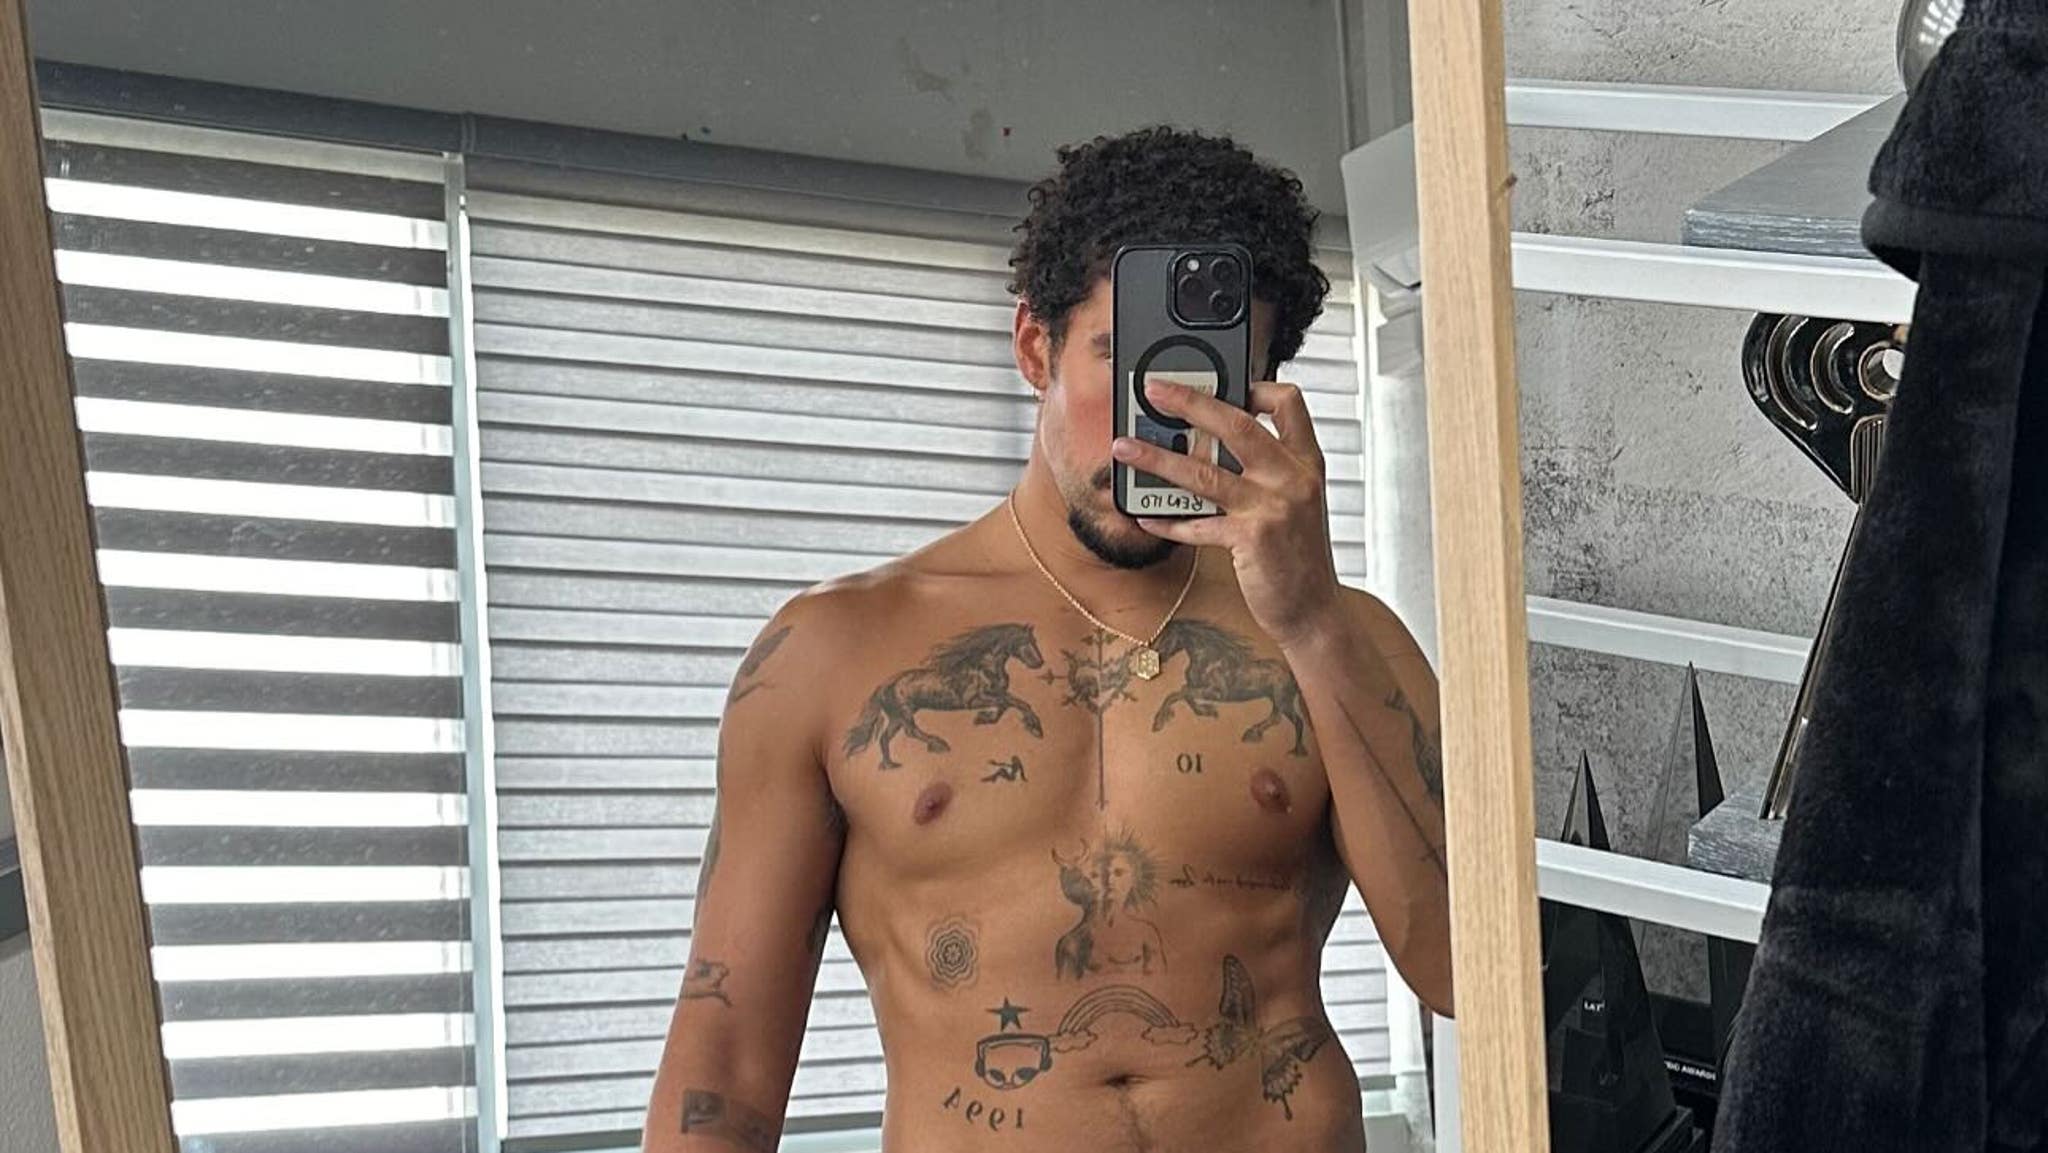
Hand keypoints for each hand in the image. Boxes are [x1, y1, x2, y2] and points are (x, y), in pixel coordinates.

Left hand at [1112, 378, 1341, 649]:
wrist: (1315, 611)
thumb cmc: (1299, 557)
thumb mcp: (1298, 503)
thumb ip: (1269, 471)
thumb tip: (1211, 444)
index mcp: (1307, 463)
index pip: (1289, 403)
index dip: (1256, 386)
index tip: (1224, 381)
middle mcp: (1293, 478)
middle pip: (1236, 424)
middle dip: (1189, 402)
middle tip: (1153, 391)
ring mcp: (1273, 508)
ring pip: (1204, 472)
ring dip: (1156, 458)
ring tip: (1124, 448)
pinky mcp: (1251, 540)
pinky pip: (1196, 524)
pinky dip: (1166, 521)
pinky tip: (1144, 517)